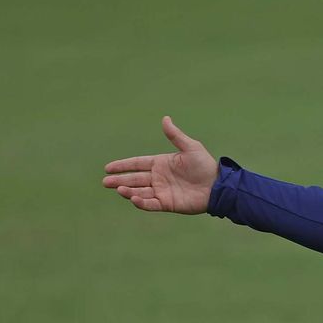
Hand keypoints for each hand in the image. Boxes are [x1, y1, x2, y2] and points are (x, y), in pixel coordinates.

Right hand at [102, 116, 218, 213]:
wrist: (217, 186)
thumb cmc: (205, 165)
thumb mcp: (190, 147)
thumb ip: (175, 136)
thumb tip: (165, 118)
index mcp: (161, 163)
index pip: (137, 164)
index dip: (123, 165)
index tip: (108, 167)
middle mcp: (159, 178)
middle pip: (134, 178)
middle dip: (119, 180)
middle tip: (105, 182)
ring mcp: (162, 191)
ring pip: (140, 191)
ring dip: (128, 190)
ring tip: (118, 189)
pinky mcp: (168, 204)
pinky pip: (151, 204)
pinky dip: (142, 202)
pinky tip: (133, 198)